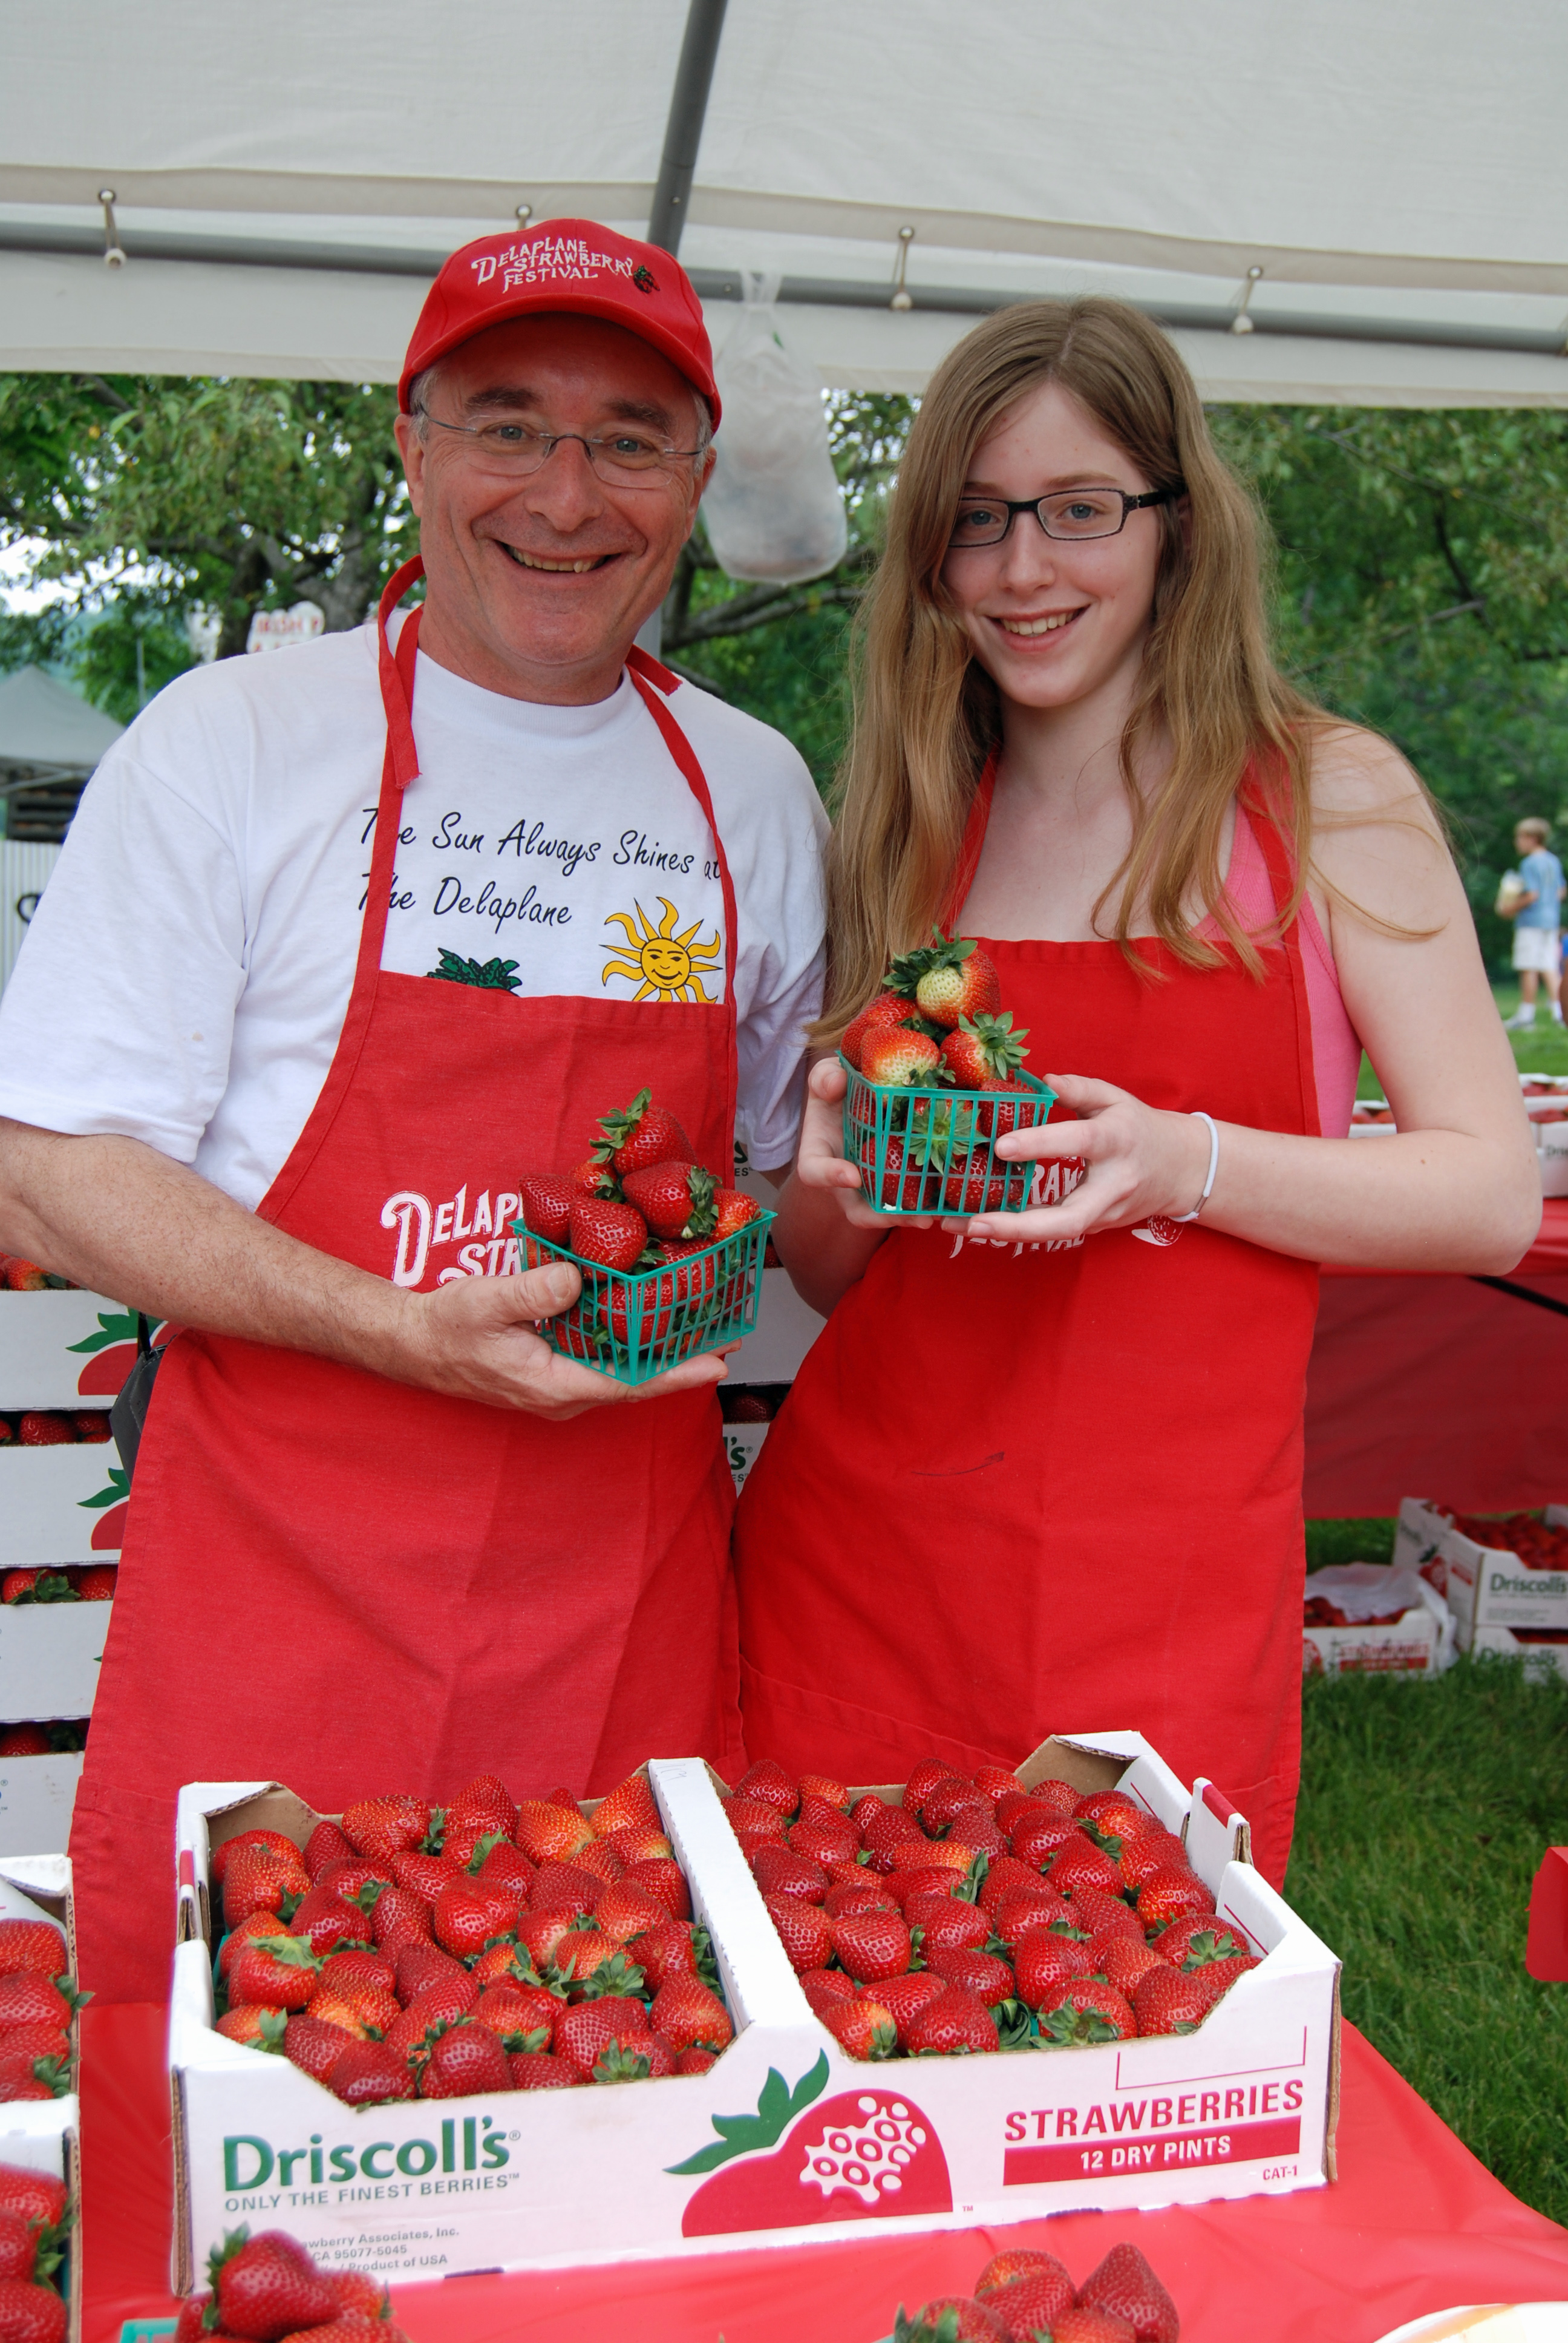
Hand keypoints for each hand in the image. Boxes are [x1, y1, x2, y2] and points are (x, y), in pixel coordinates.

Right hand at [388, 1260, 730, 1419]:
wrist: (415, 1345)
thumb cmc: (446, 1327)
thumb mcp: (485, 1302)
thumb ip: (532, 1293)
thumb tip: (575, 1279)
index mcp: (553, 1384)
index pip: (628, 1383)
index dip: (676, 1373)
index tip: (717, 1364)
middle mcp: (564, 1393)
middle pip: (637, 1381)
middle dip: (683, 1361)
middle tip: (731, 1340)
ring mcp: (560, 1386)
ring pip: (624, 1373)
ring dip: (663, 1353)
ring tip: (705, 1330)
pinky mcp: (556, 1371)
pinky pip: (606, 1362)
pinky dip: (634, 1345)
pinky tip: (652, 1323)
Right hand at [794, 1057, 933, 1232]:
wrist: (861, 1093)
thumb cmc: (838, 1086)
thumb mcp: (826, 1076)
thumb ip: (825, 1078)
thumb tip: (837, 1083)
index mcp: (820, 1151)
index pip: (814, 1171)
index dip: (830, 1177)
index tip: (852, 1177)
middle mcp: (844, 1175)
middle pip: (855, 1209)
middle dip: (880, 1217)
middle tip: (905, 1217)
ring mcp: (870, 1182)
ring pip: (884, 1211)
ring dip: (908, 1216)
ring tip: (932, 1217)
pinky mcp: (896, 1179)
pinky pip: (910, 1196)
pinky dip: (927, 1199)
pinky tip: (948, 1198)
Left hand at [948, 1073, 1213, 1245]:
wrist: (1179, 1170)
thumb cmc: (1139, 1128)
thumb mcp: (1115, 1099)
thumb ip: (1079, 1089)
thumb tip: (1042, 1080)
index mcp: (1116, 1141)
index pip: (1078, 1143)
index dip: (1041, 1145)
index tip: (1001, 1146)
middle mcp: (1112, 1185)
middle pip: (1068, 1218)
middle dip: (1019, 1224)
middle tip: (973, 1222)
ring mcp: (1104, 1213)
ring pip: (1057, 1233)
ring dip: (1008, 1234)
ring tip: (959, 1226)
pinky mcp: (1094, 1227)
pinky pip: (1052, 1231)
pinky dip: (1015, 1229)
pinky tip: (974, 1222)